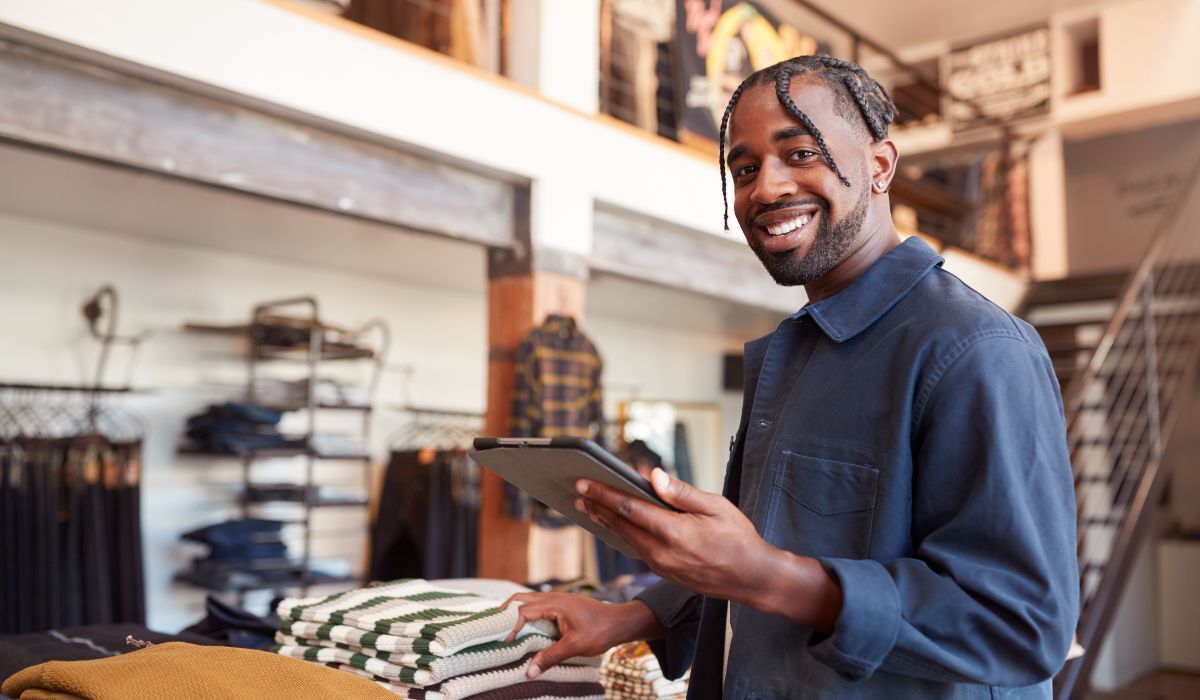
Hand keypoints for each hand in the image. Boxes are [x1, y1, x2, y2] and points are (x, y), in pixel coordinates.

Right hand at [500, 593, 661, 678]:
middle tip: (494, 627)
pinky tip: (525, 628)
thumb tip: (529, 671)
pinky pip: (539, 606)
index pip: (524, 610)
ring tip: (505, 628)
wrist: (620, 622)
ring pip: (529, 600)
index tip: (506, 641)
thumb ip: (550, 657)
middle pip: (522, 599)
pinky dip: (527, 614)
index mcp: (555, 604)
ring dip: (516, 612)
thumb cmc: (600, 631)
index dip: (511, 625)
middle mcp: (553, 598)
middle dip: (506, 611)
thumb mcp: (574, 647)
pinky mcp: (561, 605)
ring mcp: (558, 600)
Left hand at [576, 469, 842, 631]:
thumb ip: (682, 492)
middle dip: (597, 506)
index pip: (629, 508)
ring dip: (606, 521)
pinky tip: (615, 524)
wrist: (753, 579)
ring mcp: (661, 565)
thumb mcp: (717, 507)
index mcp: (674, 532)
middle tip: (577, 491)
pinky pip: (636, 549)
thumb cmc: (740, 539)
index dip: (604, 494)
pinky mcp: (664, 571)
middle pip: (621, 525)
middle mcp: (662, 552)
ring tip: (588, 506)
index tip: (584, 483)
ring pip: (626, 539)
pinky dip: (622, 534)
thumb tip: (652, 475)